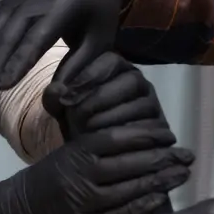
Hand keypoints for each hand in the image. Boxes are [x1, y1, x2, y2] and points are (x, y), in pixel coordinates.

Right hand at [0, 124, 192, 213]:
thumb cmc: (46, 181)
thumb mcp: (66, 156)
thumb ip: (95, 150)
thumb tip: (139, 142)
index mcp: (76, 151)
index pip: (119, 138)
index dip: (147, 135)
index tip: (169, 135)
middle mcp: (82, 173)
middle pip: (130, 162)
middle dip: (163, 158)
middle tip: (187, 155)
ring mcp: (84, 201)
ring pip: (130, 188)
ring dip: (159, 181)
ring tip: (181, 174)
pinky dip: (143, 206)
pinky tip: (160, 198)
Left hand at [42, 51, 165, 139]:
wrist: (93, 153)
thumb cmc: (78, 123)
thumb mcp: (61, 110)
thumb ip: (54, 98)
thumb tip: (56, 91)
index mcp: (116, 68)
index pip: (111, 59)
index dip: (89, 75)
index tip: (67, 96)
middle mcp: (138, 82)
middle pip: (131, 80)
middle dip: (101, 98)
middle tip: (77, 115)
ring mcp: (152, 104)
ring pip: (142, 104)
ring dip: (112, 117)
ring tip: (87, 129)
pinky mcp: (159, 128)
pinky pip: (150, 128)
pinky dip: (126, 135)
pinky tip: (105, 142)